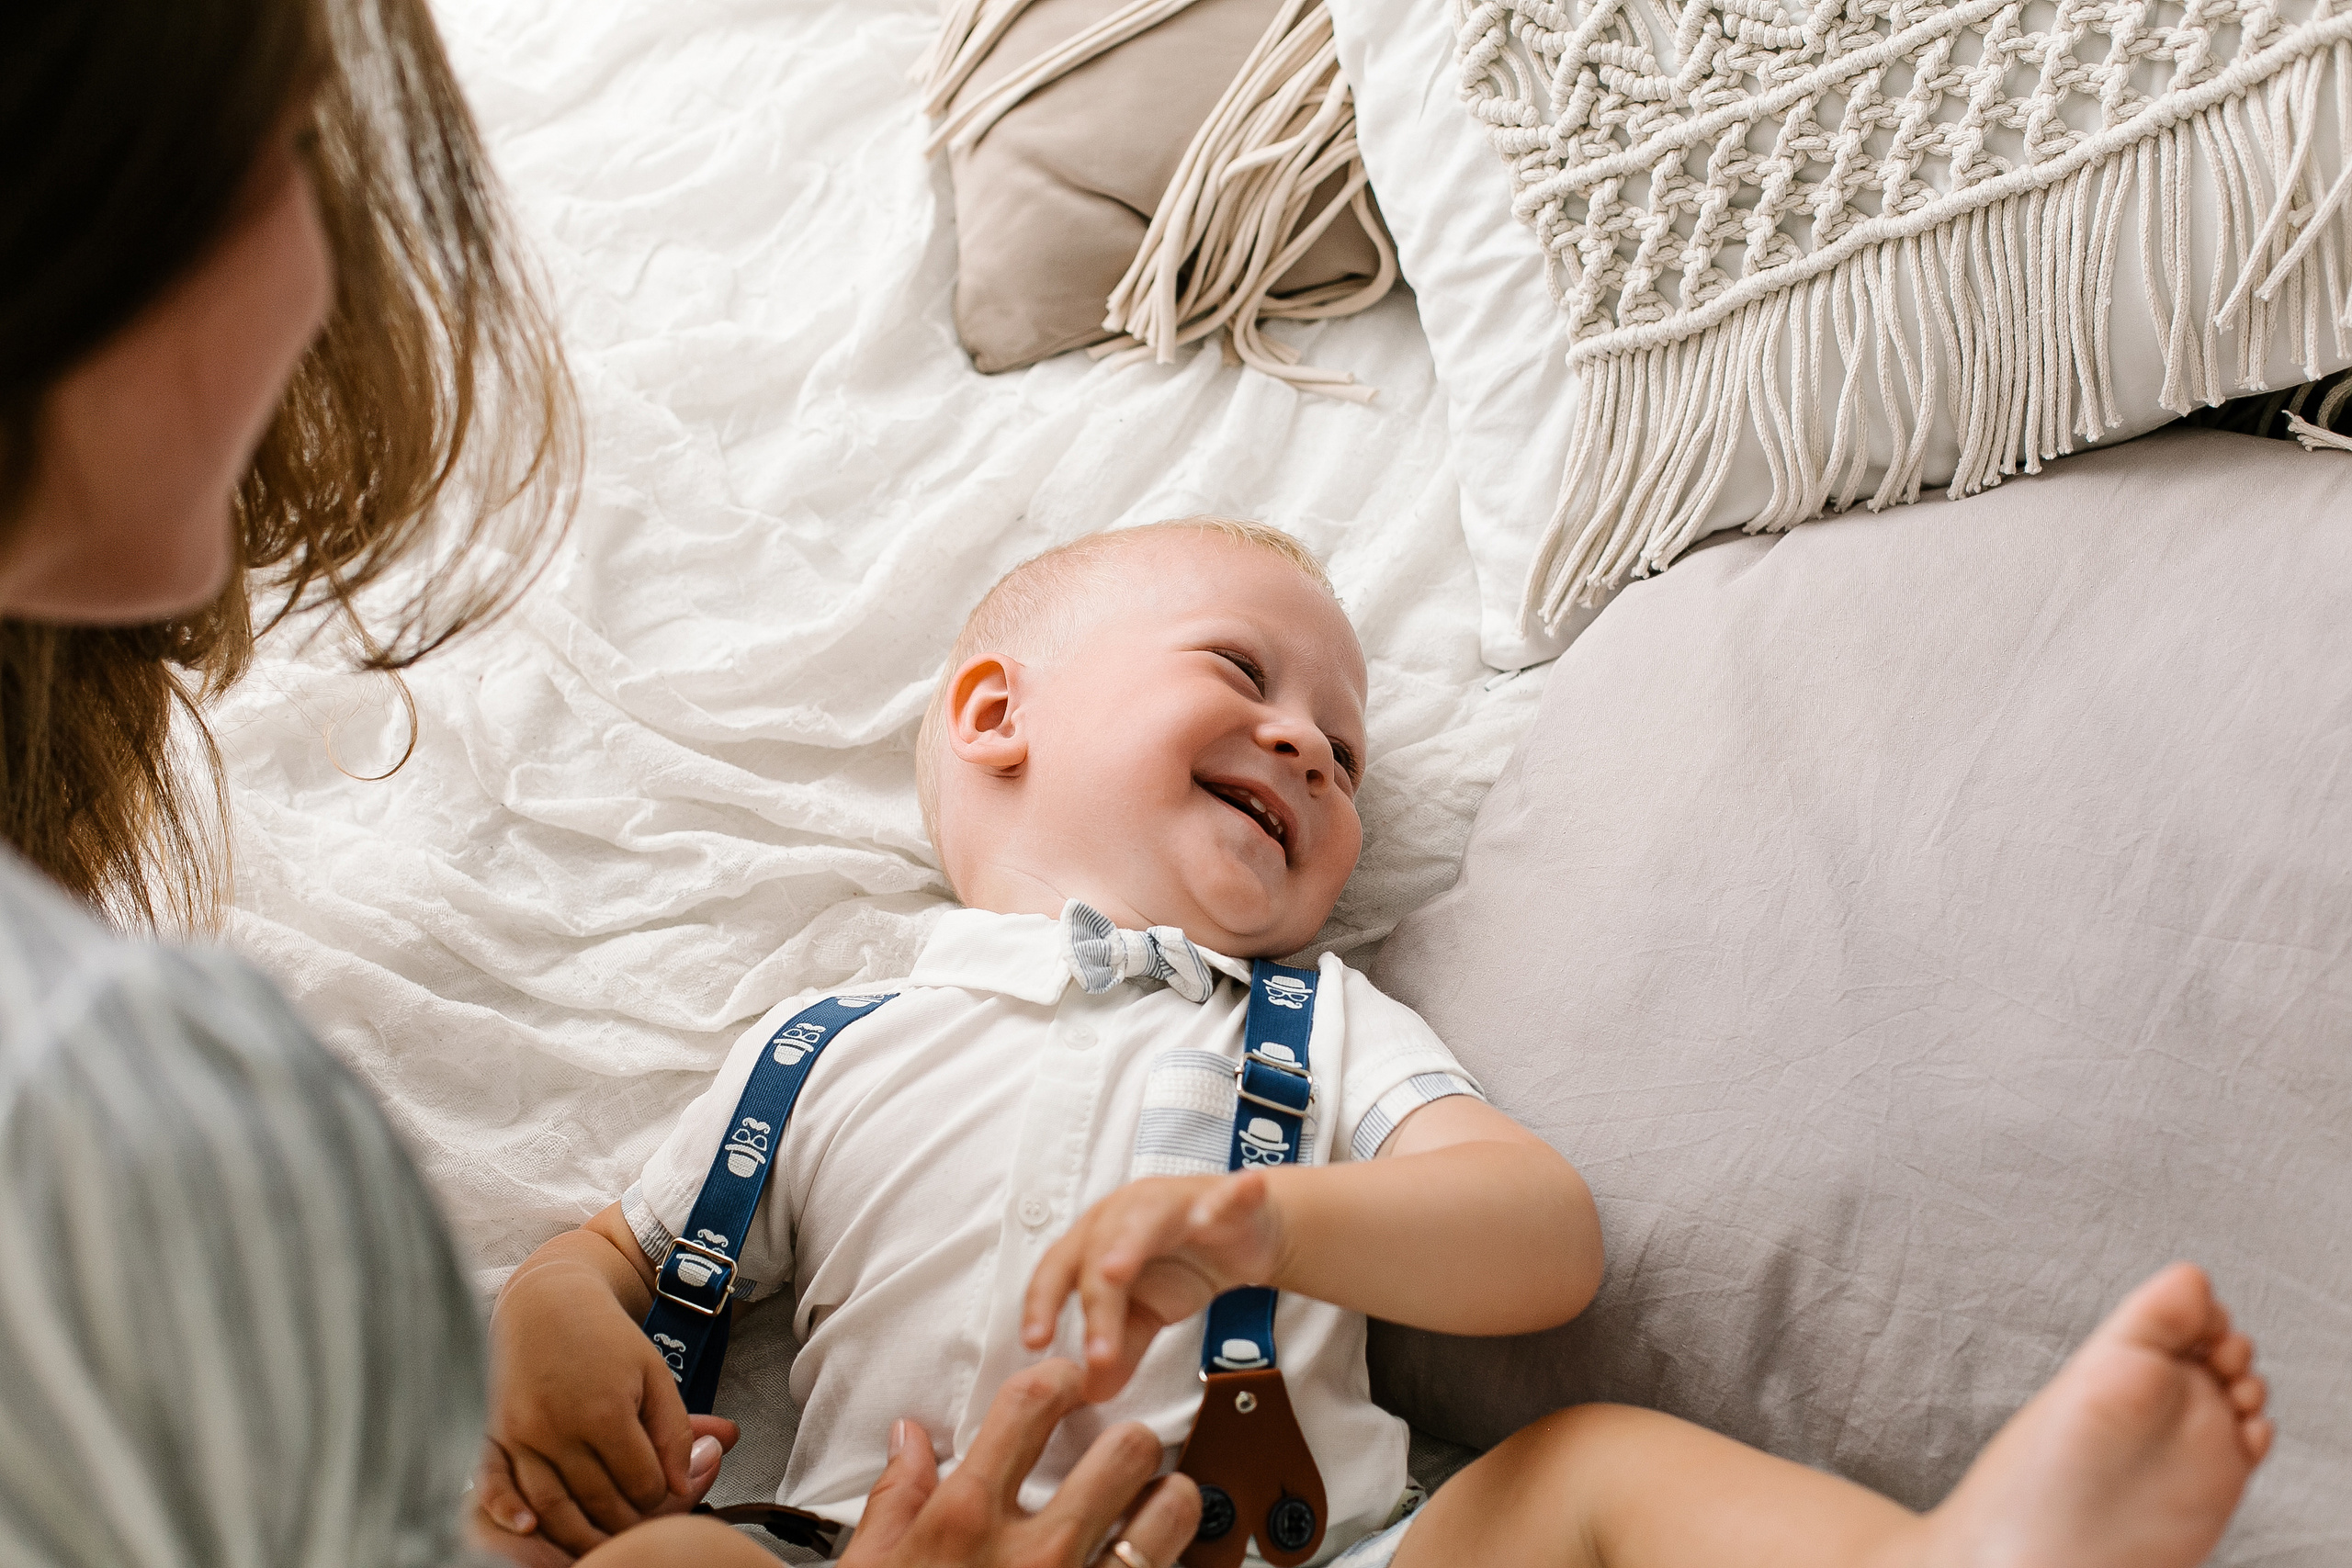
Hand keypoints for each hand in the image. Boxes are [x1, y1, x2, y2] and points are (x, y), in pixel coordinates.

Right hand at [481, 1252, 721, 1554]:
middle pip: (599, 1503)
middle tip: (638, 1515)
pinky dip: (508, 1512)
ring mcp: (521, 1436)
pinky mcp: (492, 1436)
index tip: (662, 1482)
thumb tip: (685, 1483)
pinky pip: (494, 1486)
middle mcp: (558, 1429)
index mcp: (605, 1412)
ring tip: (602, 1535)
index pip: (642, 1484)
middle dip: (627, 1518)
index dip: (661, 1491)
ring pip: (554, 1508)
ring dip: (581, 1532)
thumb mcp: (654, 1374)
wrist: (547, 1302)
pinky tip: (528, 1529)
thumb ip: (675, 1429)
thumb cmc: (606, 1338)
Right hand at [843, 1360, 1199, 1567]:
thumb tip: (909, 1439)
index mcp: (966, 1522)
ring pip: (1172, 1512)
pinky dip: (1157, 1563)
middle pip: (1127, 1448)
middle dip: (1127, 1441)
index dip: (1059, 1379)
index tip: (1067, 1384)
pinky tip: (1137, 1564)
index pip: (1030, 1405)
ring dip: (1165, 1504)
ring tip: (1145, 1512)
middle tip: (1116, 1456)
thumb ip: (896, 1499)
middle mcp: (1035, 1553)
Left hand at [1021, 1172, 1285, 1401]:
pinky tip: (1244, 1192)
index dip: (1043, 1302)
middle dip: (1095, 1302)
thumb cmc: (1185, 1264)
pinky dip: (1234, 1196)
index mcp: (1099, 1237)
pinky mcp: (1224, 1201)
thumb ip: (1121, 1347)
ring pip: (1146, 1219)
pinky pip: (1228, 1198)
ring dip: (1130, 1244)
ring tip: (1115, 1272)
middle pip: (1099, 1252)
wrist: (1244, 1237)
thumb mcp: (1148, 1312)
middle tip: (1098, 1350)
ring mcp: (1176, 1202)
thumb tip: (1092, 1392)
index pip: (1059, 1268)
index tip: (1035, 1343)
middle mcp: (1128, 1212)